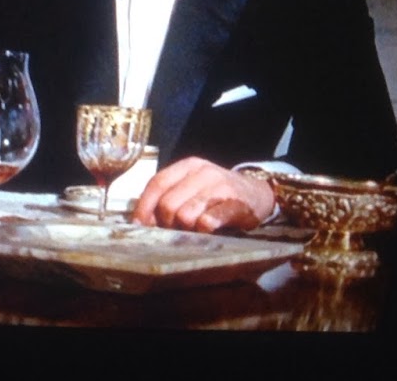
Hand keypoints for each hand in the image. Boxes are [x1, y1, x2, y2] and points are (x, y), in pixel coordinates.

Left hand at [131, 157, 276, 232]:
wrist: (258, 193)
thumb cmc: (218, 193)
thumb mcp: (193, 185)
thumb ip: (171, 195)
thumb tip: (144, 219)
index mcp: (188, 166)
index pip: (157, 183)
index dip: (144, 206)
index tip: (138, 224)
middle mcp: (203, 172)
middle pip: (168, 203)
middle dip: (165, 222)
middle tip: (173, 230)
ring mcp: (220, 187)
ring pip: (185, 214)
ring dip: (184, 229)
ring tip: (191, 231)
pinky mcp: (235, 204)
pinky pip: (208, 222)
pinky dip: (202, 231)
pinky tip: (206, 232)